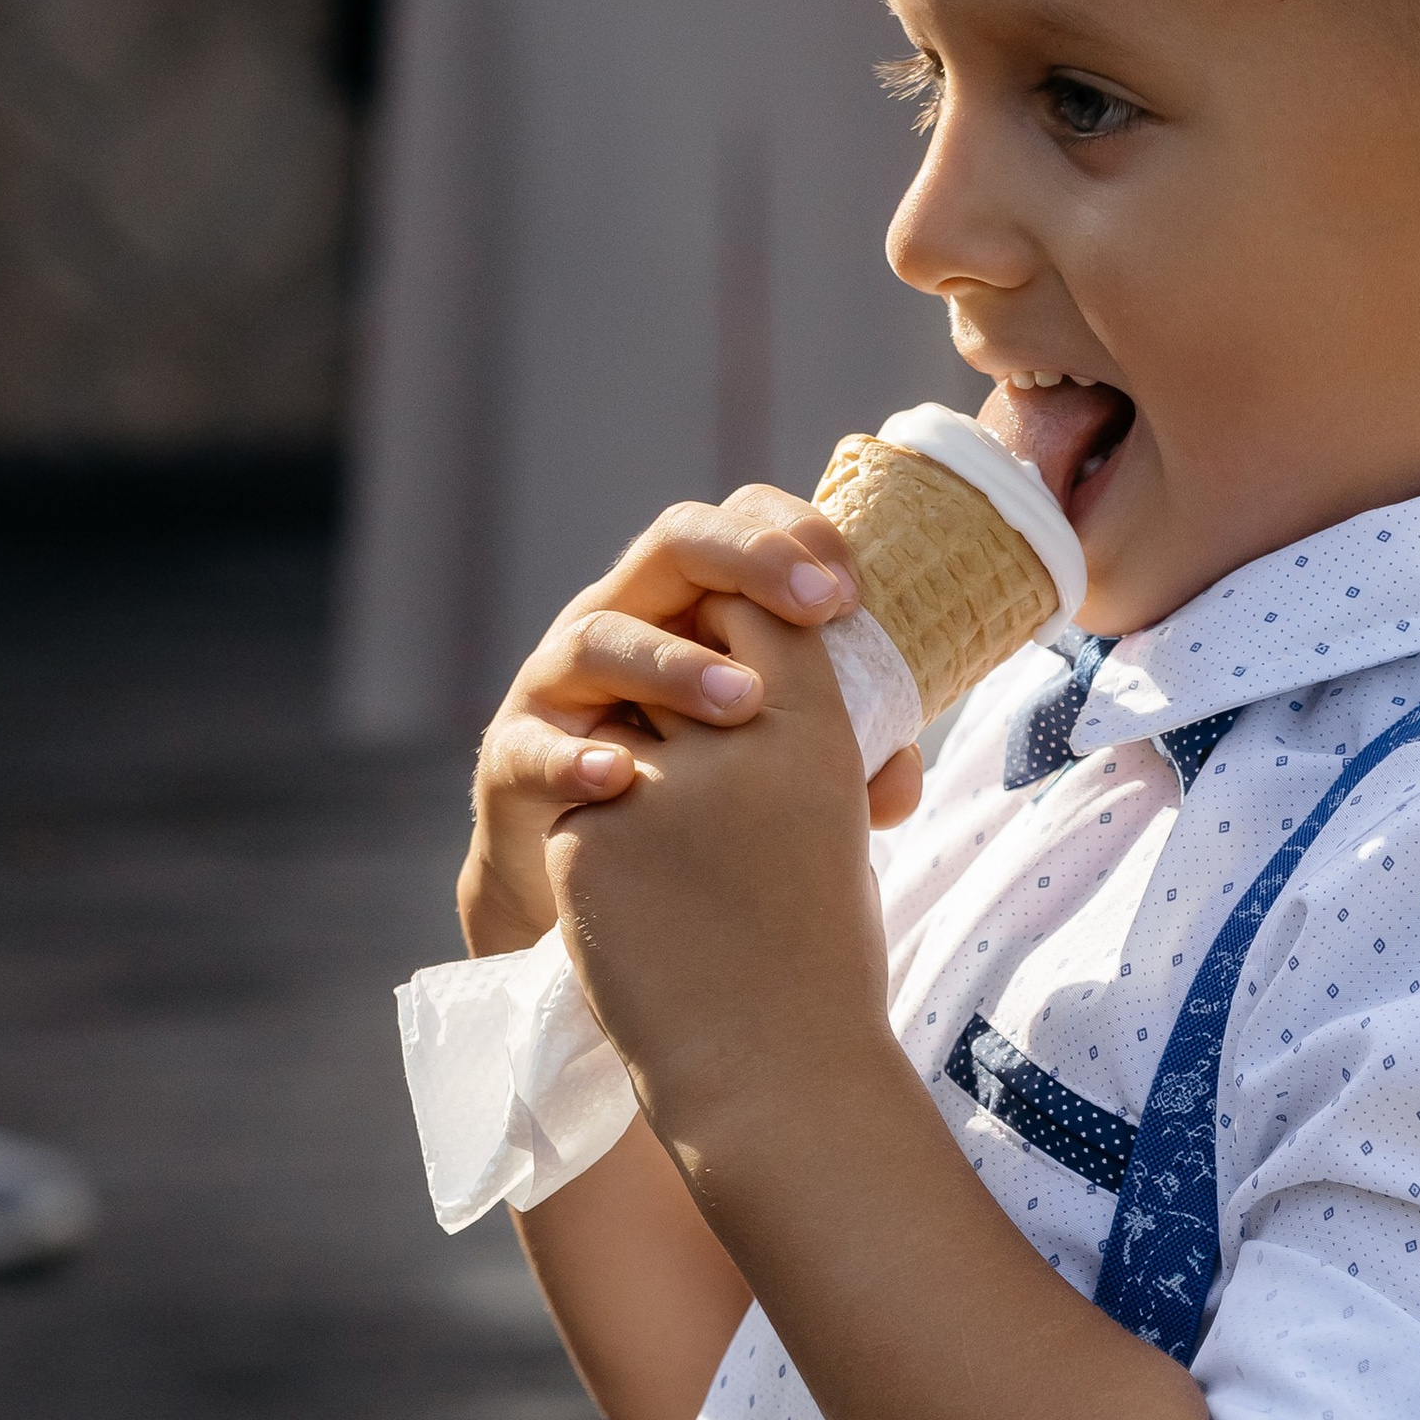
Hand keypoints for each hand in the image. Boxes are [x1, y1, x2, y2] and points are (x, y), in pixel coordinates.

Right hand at [457, 484, 920, 958]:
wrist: (581, 894)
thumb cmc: (692, 806)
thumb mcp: (772, 770)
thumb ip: (843, 762)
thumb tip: (907, 772)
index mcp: (688, 608)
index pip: (737, 525)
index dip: (795, 534)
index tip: (856, 591)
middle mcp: (621, 621)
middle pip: (673, 544)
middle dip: (749, 561)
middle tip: (819, 608)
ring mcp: (558, 685)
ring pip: (600, 637)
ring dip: (674, 664)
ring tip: (742, 705)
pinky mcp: (512, 758)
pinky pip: (532, 746)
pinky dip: (575, 758)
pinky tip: (621, 778)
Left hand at [546, 600, 894, 1154]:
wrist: (773, 1074)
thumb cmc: (823, 957)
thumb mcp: (844, 830)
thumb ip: (813, 750)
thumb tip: (782, 679)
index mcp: (817, 732)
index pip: (762, 605)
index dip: (743, 600)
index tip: (741, 618)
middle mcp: (738, 742)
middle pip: (680, 646)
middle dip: (674, 673)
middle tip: (691, 716)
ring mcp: (656, 790)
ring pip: (618, 719)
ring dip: (632, 752)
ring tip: (674, 832)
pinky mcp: (589, 839)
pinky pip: (581, 799)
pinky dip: (603, 834)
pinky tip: (640, 898)